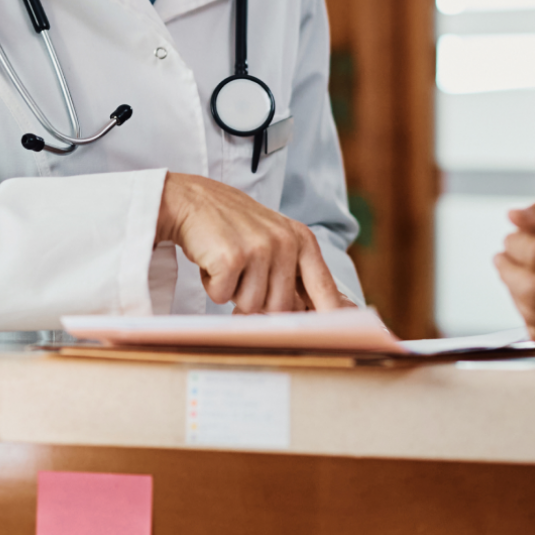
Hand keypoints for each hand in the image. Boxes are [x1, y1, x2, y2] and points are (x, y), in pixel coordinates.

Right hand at [156, 173, 344, 313]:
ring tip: (228, 262)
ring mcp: (259, 249)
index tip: (342, 335)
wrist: (192, 199)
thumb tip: (307, 314)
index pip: (324, 286)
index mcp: (301, 240)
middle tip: (243, 272)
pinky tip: (212, 260)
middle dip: (257, 300)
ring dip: (232, 291)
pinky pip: (222, 297)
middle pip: (280, 308)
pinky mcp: (232, 257)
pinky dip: (212, 285)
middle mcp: (286, 243)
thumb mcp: (274, 239)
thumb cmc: (233, 225)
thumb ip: (292, 272)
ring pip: (251, 306)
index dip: (332, 315)